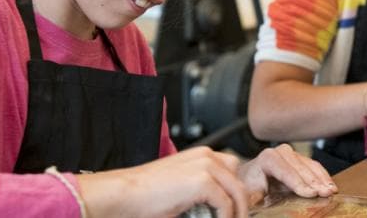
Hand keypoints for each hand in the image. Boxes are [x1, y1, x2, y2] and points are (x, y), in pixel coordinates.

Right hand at [79, 146, 248, 217]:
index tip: (236, 211)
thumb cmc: (147, 194)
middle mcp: (207, 156)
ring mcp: (206, 167)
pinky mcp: (203, 182)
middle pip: (239, 179)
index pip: (233, 170)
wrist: (125, 194)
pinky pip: (226, 203)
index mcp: (202, 155)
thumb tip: (220, 208)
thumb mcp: (181, 186)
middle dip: (241, 202)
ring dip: (238, 212)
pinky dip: (225, 217)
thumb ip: (202, 190)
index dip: (235, 192)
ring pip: (238, 192)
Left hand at [238, 143, 336, 204]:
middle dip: (314, 182)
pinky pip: (315, 167)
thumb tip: (258, 198)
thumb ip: (254, 194)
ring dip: (322, 179)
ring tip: (331, 191)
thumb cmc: (249, 187)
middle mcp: (281, 152)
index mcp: (267, 158)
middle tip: (325, 194)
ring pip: (311, 166)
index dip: (299, 183)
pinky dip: (324, 177)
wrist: (249, 178)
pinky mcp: (301, 160)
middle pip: (301, 168)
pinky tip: (331, 186)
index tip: (310, 194)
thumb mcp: (249, 191)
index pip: (286, 171)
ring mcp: (292, 154)